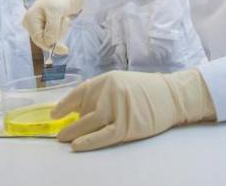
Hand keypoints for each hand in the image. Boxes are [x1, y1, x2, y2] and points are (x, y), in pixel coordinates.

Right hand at [22, 0, 82, 55]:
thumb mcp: (56, 11)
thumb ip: (52, 28)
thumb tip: (49, 43)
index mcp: (29, 19)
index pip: (39, 40)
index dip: (51, 43)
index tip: (65, 49)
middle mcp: (31, 25)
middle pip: (44, 41)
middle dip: (58, 34)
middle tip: (66, 20)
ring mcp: (38, 27)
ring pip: (51, 40)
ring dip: (61, 30)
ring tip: (64, 17)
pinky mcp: (45, 28)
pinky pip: (54, 36)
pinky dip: (61, 30)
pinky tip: (63, 20)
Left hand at [51, 68, 215, 151]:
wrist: (171, 95)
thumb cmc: (143, 90)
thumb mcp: (119, 83)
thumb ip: (100, 94)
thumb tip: (77, 111)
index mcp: (106, 80)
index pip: (79, 93)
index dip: (64, 105)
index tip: (54, 115)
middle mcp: (110, 92)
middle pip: (82, 111)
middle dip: (68, 124)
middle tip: (58, 134)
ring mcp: (119, 108)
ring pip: (90, 124)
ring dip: (74, 133)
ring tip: (63, 140)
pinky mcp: (128, 125)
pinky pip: (104, 135)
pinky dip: (89, 141)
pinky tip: (77, 145)